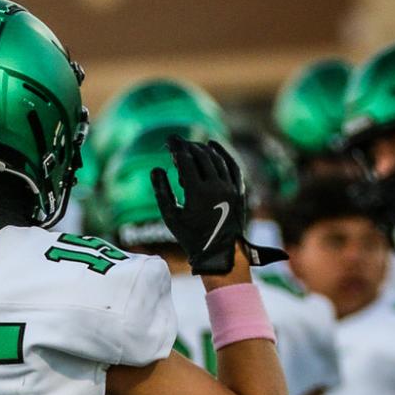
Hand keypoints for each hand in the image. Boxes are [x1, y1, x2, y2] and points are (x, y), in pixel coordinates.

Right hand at [150, 136, 280, 276]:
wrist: (218, 254)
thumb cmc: (190, 238)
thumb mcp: (171, 217)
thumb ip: (162, 192)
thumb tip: (155, 169)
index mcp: (197, 193)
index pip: (185, 160)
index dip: (176, 147)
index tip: (169, 139)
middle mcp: (216, 187)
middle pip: (201, 156)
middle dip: (188, 146)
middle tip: (178, 144)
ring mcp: (230, 188)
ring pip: (216, 159)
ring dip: (203, 149)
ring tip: (191, 146)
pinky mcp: (239, 190)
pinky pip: (231, 166)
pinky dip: (222, 153)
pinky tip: (213, 145)